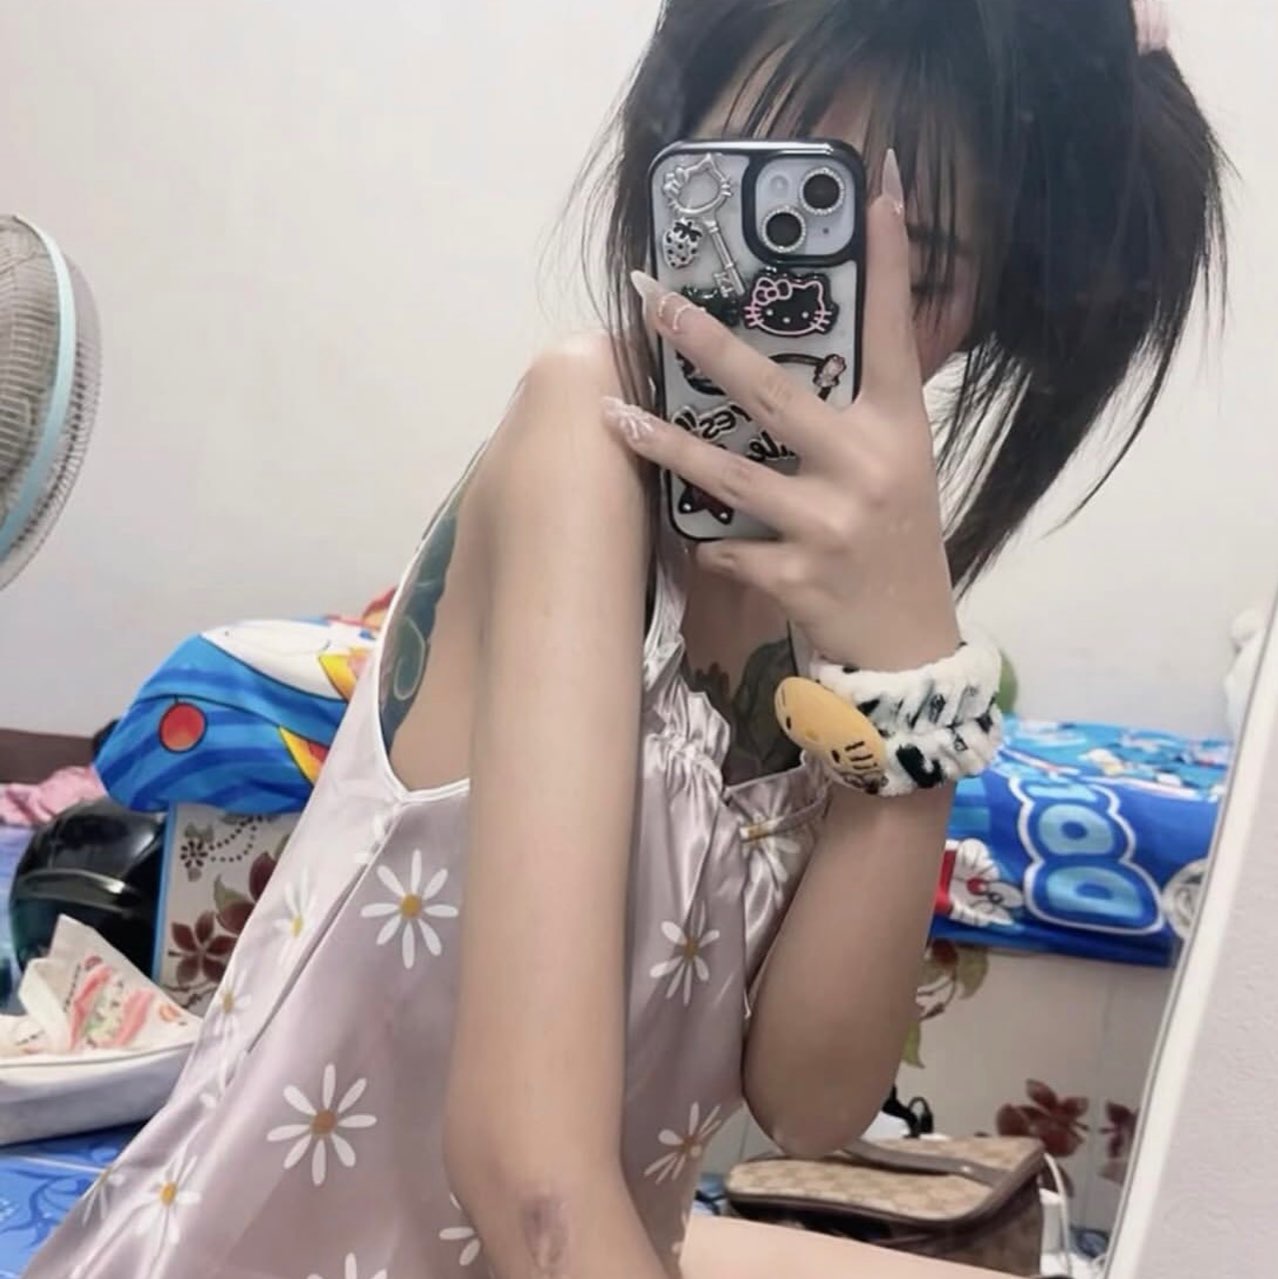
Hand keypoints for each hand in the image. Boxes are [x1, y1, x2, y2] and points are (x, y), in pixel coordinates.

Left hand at [604, 152, 959, 670]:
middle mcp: (867, 466)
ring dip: (663, 441)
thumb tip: (804, 358)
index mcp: (897, 428)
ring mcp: (829, 523)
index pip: (893, 331)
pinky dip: (702, 535)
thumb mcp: (897, 465)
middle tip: (652, 296)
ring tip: (612, 413)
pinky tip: (686, 530)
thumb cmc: (895, 542)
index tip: (878, 185)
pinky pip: (725, 543)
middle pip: (773, 391)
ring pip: (728, 472)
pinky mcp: (797, 575)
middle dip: (706, 341)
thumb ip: (857, 412)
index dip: (891, 259)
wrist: (907, 642)